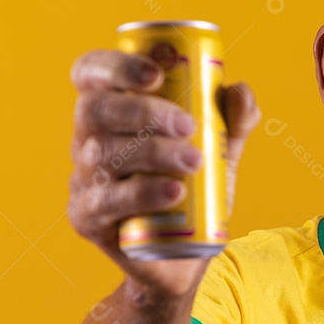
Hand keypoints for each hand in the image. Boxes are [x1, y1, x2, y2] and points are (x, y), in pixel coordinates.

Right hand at [68, 49, 260, 297]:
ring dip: (152, 153)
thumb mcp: (220, 154)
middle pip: (94, 110)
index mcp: (111, 113)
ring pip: (102, 154)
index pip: (92, 74)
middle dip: (143, 112)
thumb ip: (233, 122)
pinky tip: (174, 192)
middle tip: (189, 126)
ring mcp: (84, 180)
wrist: (186, 257)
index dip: (115, 66)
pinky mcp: (87, 218)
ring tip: (195, 162)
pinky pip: (105, 201)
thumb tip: (239, 90)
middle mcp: (88, 140)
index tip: (158, 73)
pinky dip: (141, 193)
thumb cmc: (195, 194)